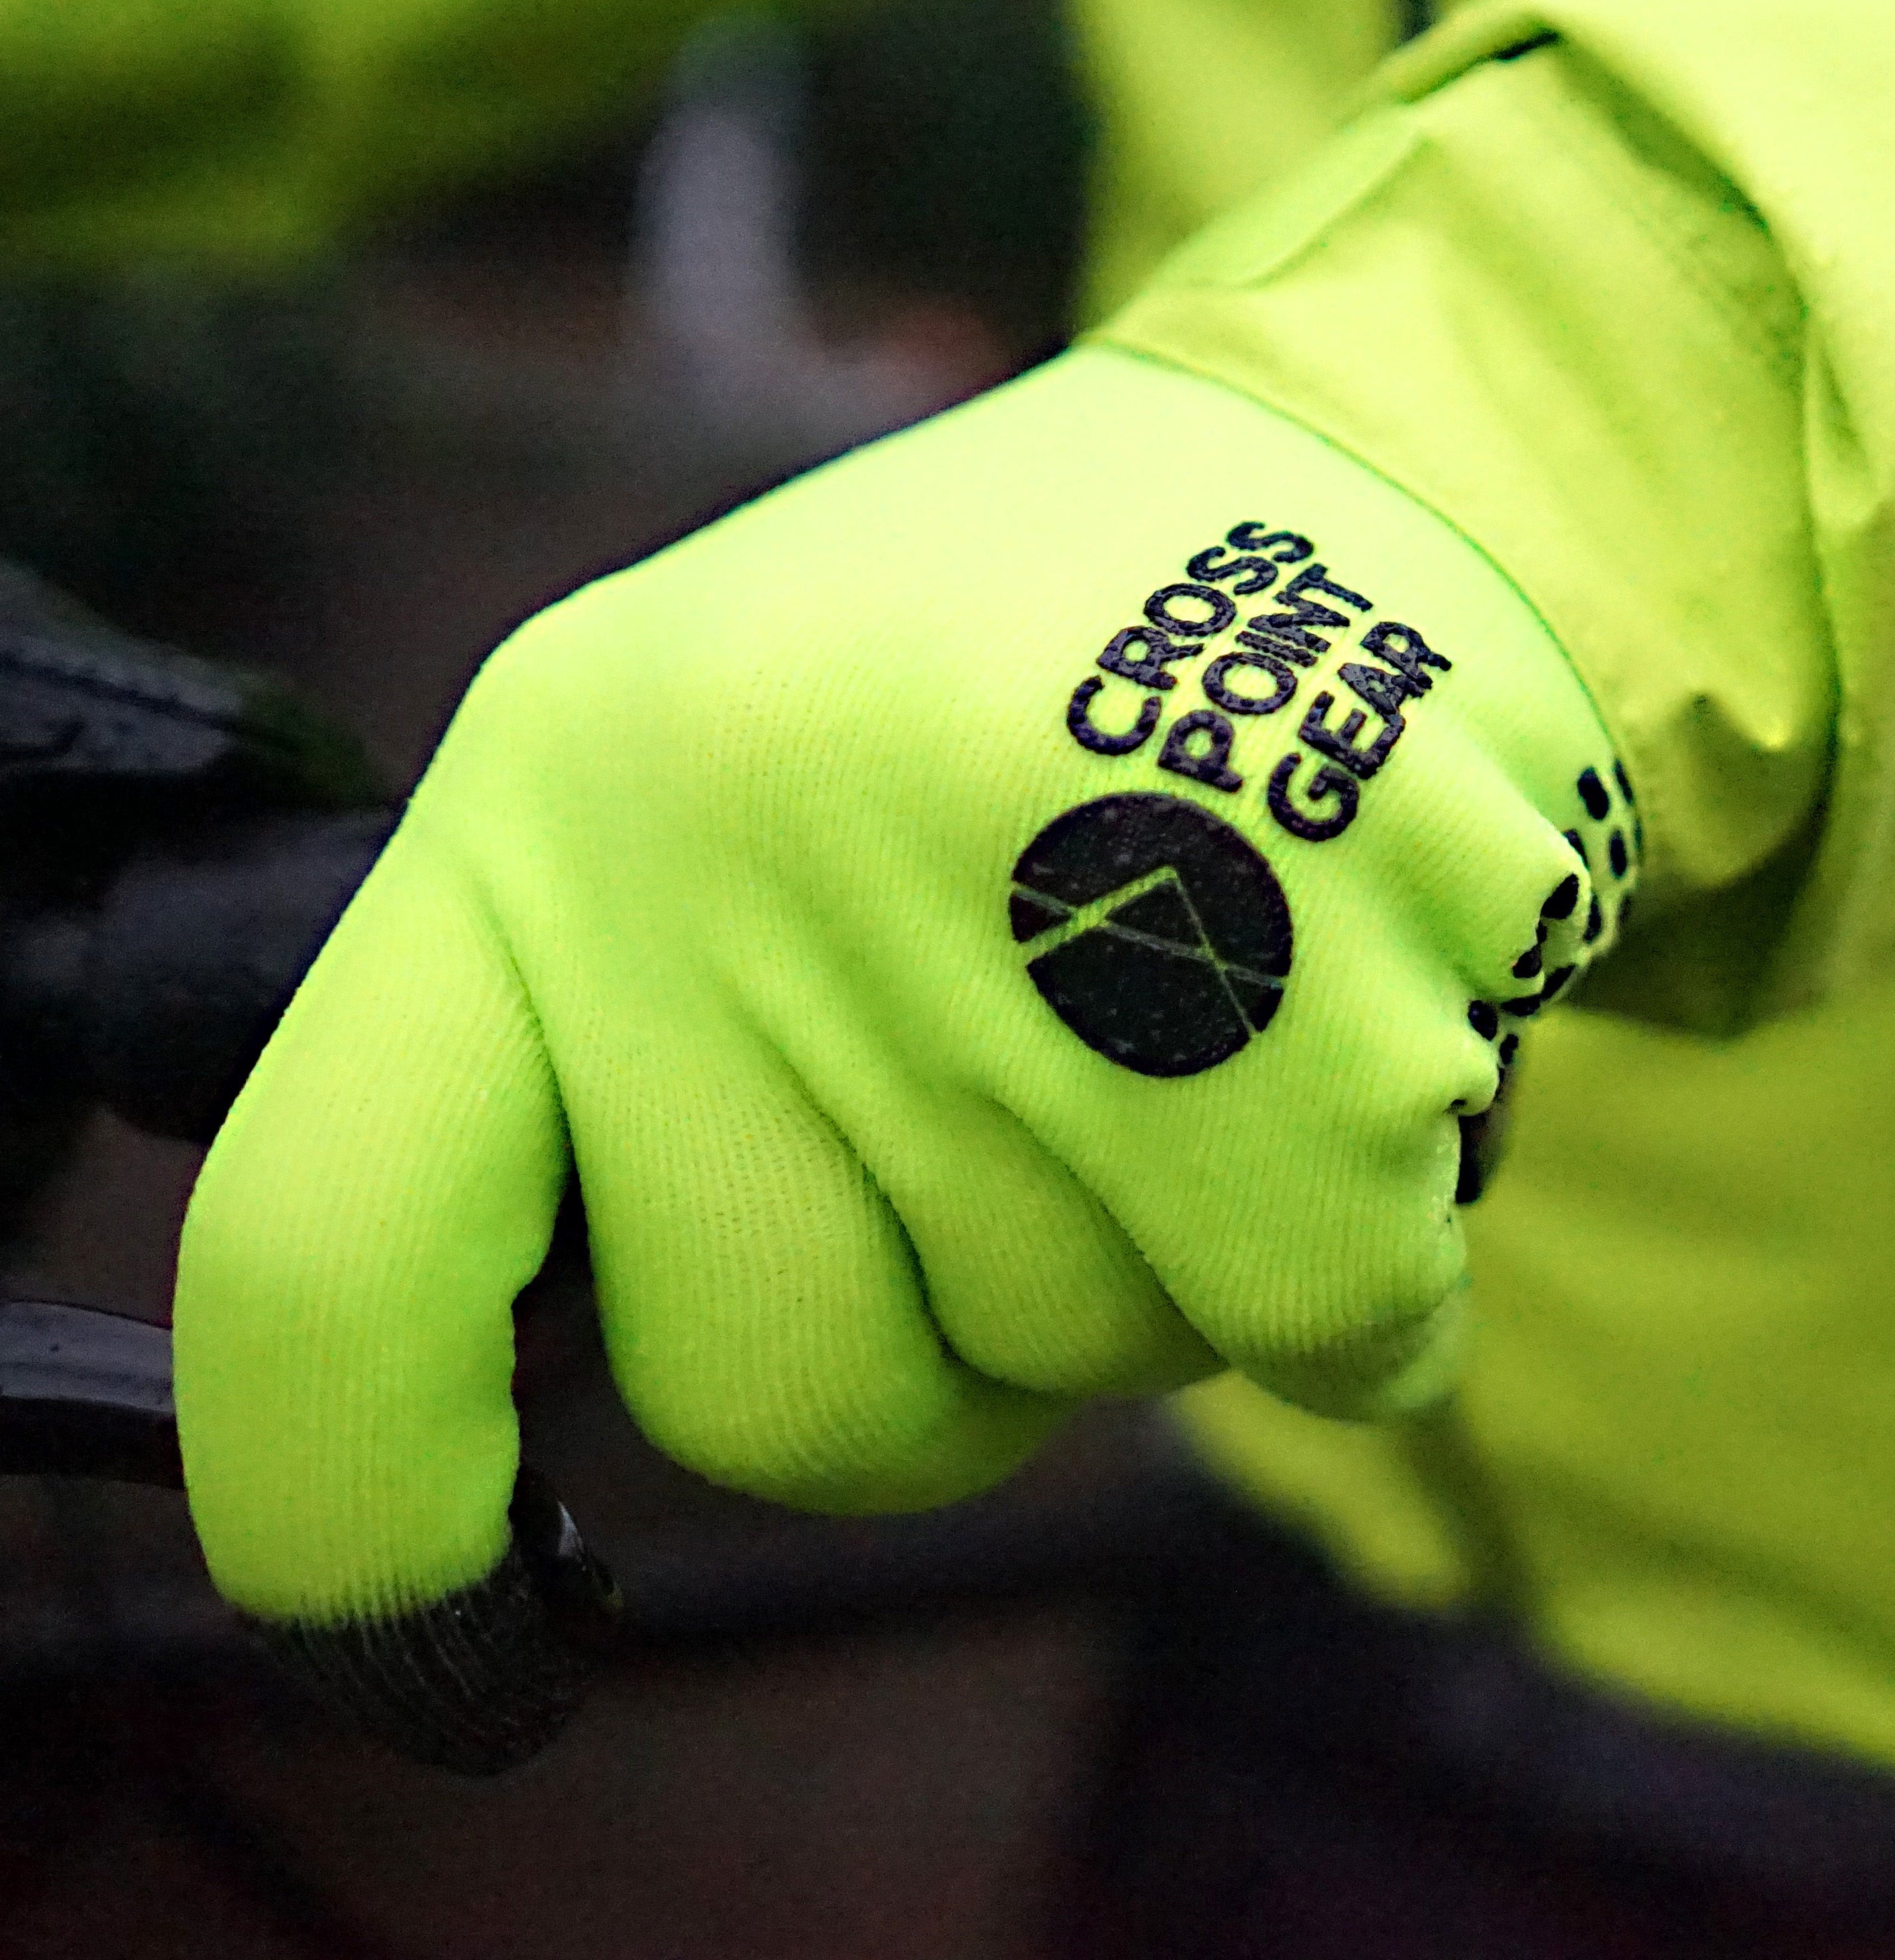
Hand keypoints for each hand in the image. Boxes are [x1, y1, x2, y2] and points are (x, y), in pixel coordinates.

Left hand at [174, 348, 1635, 1764]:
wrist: (1387, 451)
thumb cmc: (1024, 653)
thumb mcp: (730, 749)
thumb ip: (623, 1032)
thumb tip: (565, 1390)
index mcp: (559, 791)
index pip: (323, 1249)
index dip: (350, 1512)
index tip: (450, 1628)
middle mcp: (750, 848)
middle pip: (769, 1393)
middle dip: (935, 1347)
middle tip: (1052, 1115)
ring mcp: (1027, 916)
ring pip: (1067, 1365)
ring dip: (1166, 1254)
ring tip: (1219, 981)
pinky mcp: (1304, 1001)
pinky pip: (1313, 1332)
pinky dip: (1367, 1265)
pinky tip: (1375, 1053)